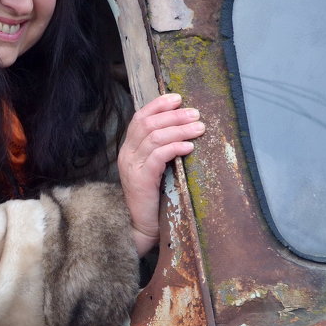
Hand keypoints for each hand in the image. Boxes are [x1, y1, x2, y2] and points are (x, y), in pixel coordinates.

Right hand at [118, 93, 205, 255]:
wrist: (142, 226)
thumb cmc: (154, 197)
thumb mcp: (156, 168)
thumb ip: (162, 149)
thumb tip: (185, 128)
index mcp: (129, 148)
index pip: (140, 118)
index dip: (158, 105)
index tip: (177, 98)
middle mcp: (127, 154)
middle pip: (148, 123)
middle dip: (174, 115)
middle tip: (195, 113)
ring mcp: (132, 166)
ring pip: (155, 137)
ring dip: (179, 129)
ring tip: (199, 127)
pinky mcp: (141, 179)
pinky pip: (158, 156)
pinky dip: (175, 147)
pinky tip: (189, 146)